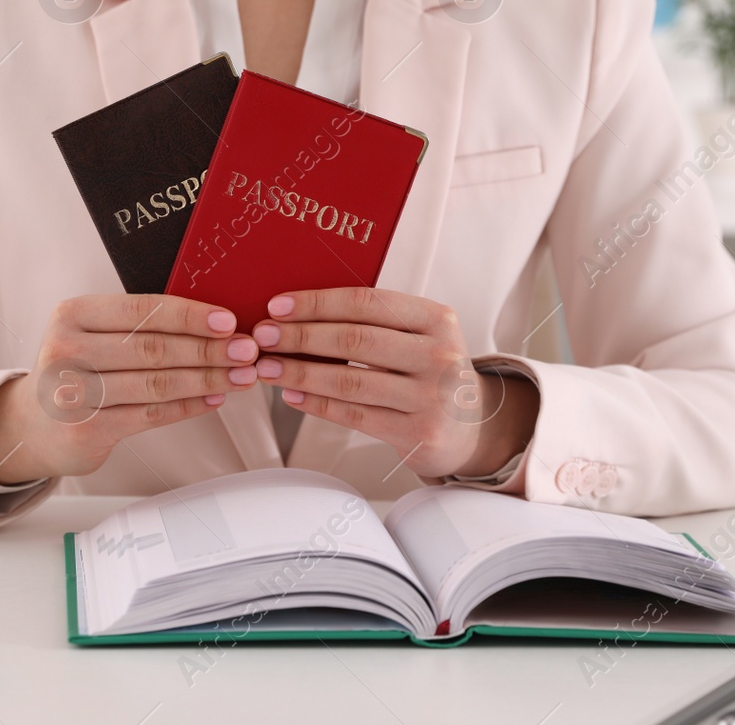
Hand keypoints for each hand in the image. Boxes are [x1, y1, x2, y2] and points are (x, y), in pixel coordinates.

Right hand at [0, 294, 260, 482]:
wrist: (34, 424)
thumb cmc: (78, 368)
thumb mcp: (94, 333)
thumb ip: (139, 323)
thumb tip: (214, 319)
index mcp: (73, 315)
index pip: (142, 310)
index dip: (190, 315)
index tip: (229, 320)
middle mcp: (67, 352)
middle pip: (153, 348)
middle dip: (208, 350)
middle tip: (247, 350)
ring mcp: (73, 394)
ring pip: (156, 384)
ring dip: (206, 379)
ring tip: (241, 376)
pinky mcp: (86, 430)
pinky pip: (150, 415)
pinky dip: (188, 406)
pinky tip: (213, 399)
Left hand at [250, 288, 538, 478]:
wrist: (472, 426)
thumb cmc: (430, 371)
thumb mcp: (419, 335)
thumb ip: (374, 321)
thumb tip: (298, 311)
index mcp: (435, 318)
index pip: (366, 302)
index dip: (317, 303)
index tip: (278, 306)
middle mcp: (438, 354)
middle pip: (354, 340)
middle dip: (300, 337)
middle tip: (262, 337)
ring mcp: (431, 396)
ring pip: (350, 381)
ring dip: (300, 373)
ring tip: (267, 368)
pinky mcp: (418, 432)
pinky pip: (355, 415)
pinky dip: (318, 404)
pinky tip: (292, 395)